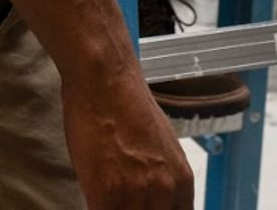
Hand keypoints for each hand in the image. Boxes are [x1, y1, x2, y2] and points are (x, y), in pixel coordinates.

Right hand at [61, 67, 194, 209]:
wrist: (105, 79)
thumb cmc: (129, 103)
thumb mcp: (162, 144)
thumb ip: (163, 177)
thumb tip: (157, 197)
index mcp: (182, 180)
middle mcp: (164, 191)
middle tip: (124, 202)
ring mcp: (135, 196)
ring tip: (108, 200)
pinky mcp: (105, 196)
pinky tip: (94, 201)